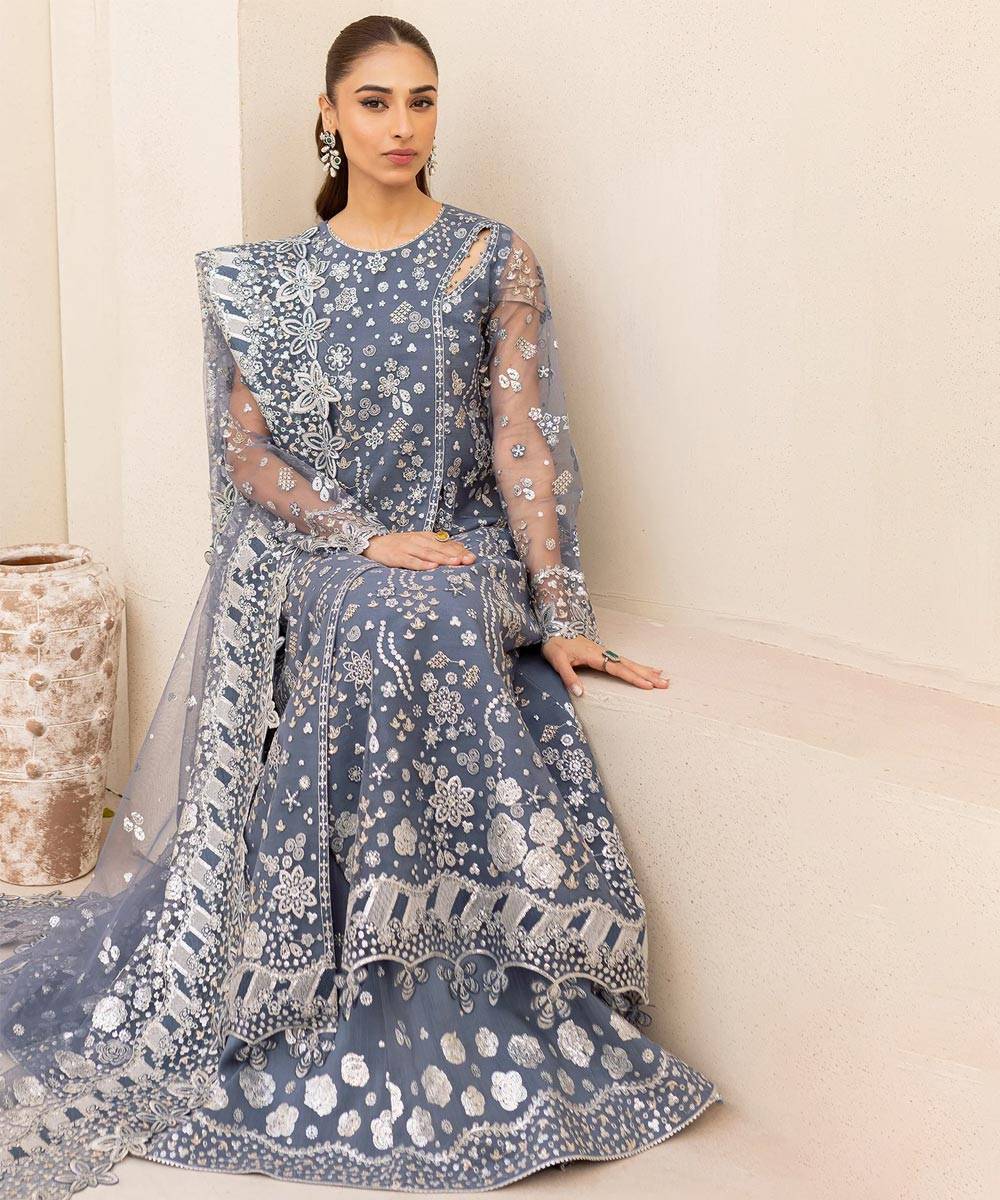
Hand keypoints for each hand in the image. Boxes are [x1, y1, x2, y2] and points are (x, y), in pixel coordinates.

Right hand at [362, 531, 476, 569]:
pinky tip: (432, 567)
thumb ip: (436, 548)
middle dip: (456, 554)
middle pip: (440, 548)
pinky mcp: (397, 557)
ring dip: (442, 558)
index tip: (472, 558)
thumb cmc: (400, 546)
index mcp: (426, 537)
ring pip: (428, 554)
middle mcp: (419, 541)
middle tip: (469, 560)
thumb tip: (459, 554)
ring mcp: (408, 548)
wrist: (373, 543)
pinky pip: (411, 561)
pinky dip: (422, 564)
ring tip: (455, 563)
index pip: (446, 544)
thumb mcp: (419, 543)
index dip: (459, 550)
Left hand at [541, 636, 669, 697]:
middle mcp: (603, 652)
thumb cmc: (555, 644)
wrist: (554, 627)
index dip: (632, 678)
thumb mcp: (557, 660)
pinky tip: (646, 669)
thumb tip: (580, 692)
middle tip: (664, 684)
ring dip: (646, 670)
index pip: (617, 669)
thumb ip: (568, 676)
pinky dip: (637, 665)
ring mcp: (604, 652)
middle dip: (647, 675)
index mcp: (594, 655)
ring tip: (662, 677)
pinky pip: (624, 660)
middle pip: (629, 665)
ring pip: (629, 662)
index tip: (647, 685)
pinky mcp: (603, 653)